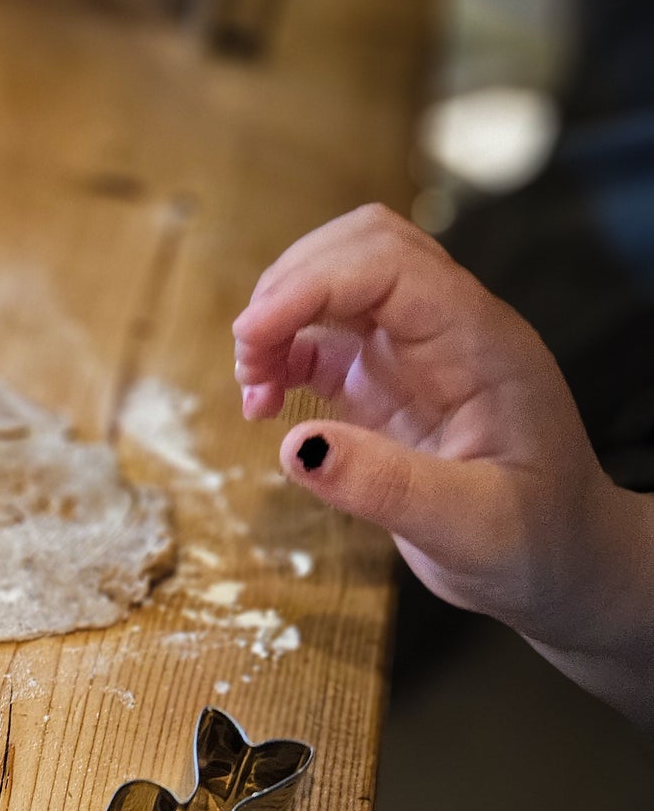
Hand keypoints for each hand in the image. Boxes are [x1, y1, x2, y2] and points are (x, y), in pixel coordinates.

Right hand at [233, 204, 647, 655]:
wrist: (561, 562)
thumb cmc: (536, 541)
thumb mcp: (472, 528)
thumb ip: (389, 487)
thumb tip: (296, 447)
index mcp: (480, 343)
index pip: (389, 264)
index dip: (311, 284)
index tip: (253, 338)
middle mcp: (446, 329)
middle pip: (358, 248)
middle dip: (288, 288)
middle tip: (249, 363)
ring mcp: (413, 351)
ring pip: (335, 283)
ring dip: (279, 319)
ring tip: (255, 392)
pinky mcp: (383, 382)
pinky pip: (323, 339)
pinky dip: (281, 356)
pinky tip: (265, 406)